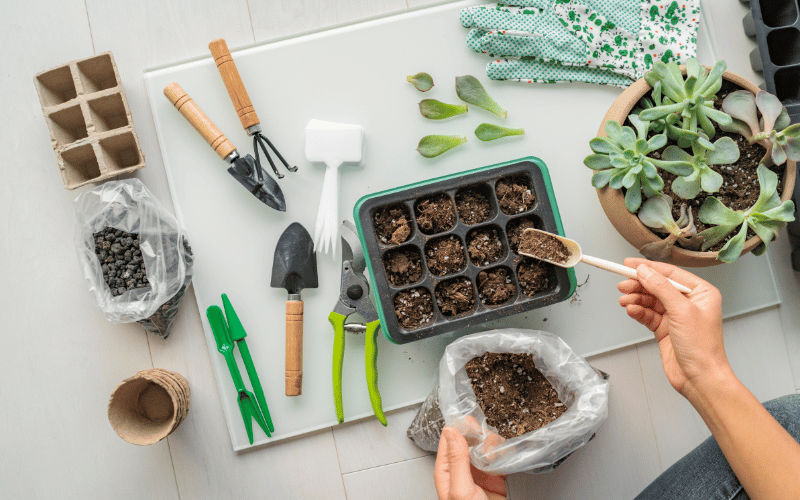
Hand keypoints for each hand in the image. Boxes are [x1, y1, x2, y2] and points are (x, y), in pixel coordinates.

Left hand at [434, 426, 506, 499]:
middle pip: (468, 437)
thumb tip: (450, 431)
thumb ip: (456, 460)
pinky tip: (503, 459)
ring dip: (493, 445)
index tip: (474, 427)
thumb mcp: (461, 489)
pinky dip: (503, 453)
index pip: (449, 437)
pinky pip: (499, 457)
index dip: (461, 427)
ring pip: (485, 444)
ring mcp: (478, 471)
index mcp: (446, 469)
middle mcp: (461, 468)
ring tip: (494, 458)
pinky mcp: (494, 477)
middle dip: (480, 435)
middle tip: (486, 444)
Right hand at [617, 258, 729, 397]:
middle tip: (622, 285)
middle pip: (657, 286)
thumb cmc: (702, 348)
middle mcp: (689, 302)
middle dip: (639, 285)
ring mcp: (676, 316)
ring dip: (636, 299)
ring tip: (624, 301)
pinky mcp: (665, 328)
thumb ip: (661, 288)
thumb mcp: (682, 311)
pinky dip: (638, 311)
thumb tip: (644, 271)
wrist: (699, 378)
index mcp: (701, 293)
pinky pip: (647, 314)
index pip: (670, 273)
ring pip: (650, 300)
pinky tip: (631, 310)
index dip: (649, 268)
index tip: (629, 264)